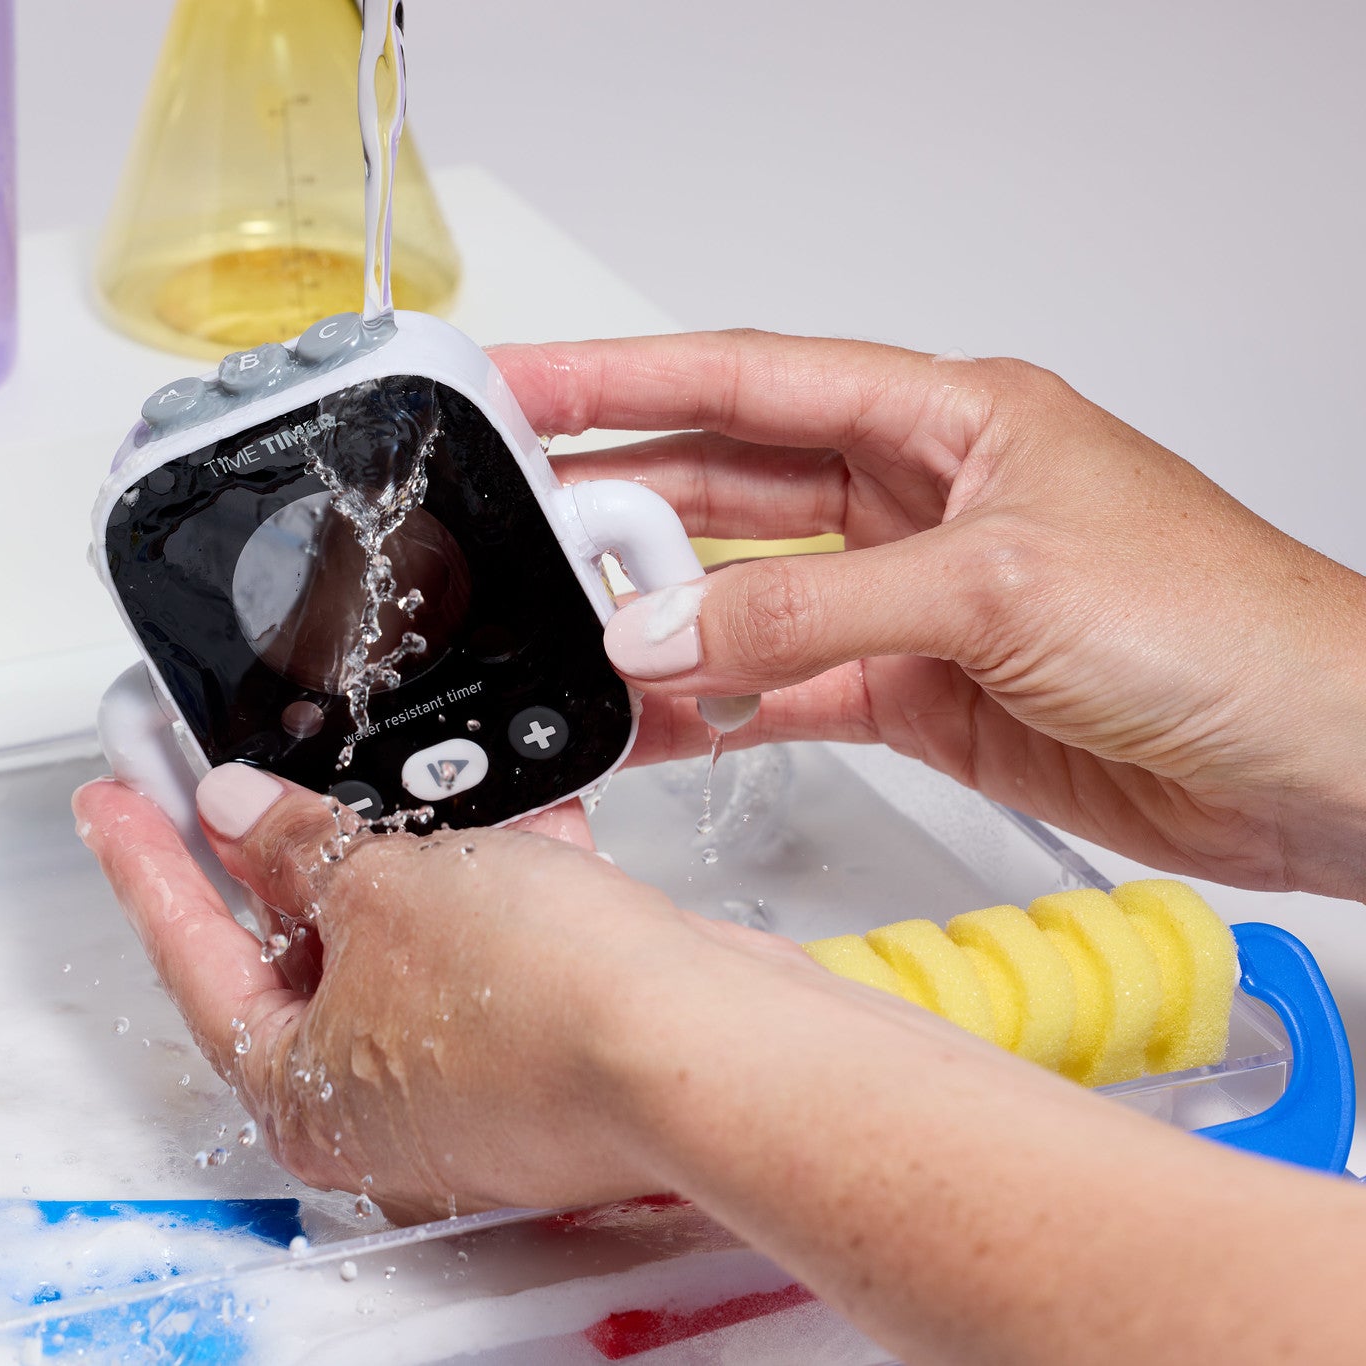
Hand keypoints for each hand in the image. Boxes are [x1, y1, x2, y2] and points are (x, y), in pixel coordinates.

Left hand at [73, 764, 811, 1222]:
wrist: (708, 1048)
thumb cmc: (548, 1012)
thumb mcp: (386, 890)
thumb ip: (300, 844)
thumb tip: (244, 812)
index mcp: (301, 1088)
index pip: (189, 953)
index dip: (144, 861)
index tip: (111, 799)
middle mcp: (378, 1098)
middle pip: (299, 947)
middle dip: (288, 846)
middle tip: (241, 762)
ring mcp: (465, 1077)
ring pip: (406, 936)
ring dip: (407, 851)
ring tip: (394, 772)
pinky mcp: (541, 1044)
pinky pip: (490, 940)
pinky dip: (493, 876)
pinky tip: (511, 809)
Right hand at [493, 333, 1365, 899]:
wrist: (1318, 759)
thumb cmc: (1224, 626)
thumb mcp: (994, 587)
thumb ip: (809, 611)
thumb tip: (661, 634)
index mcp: (951, 418)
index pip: (751, 381)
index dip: (624, 378)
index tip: (522, 383)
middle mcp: (922, 500)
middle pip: (732, 486)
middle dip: (620, 501)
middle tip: (514, 519)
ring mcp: (913, 603)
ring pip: (745, 597)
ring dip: (659, 617)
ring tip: (563, 631)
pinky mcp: (919, 695)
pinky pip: (782, 692)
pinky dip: (716, 708)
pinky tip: (653, 718)